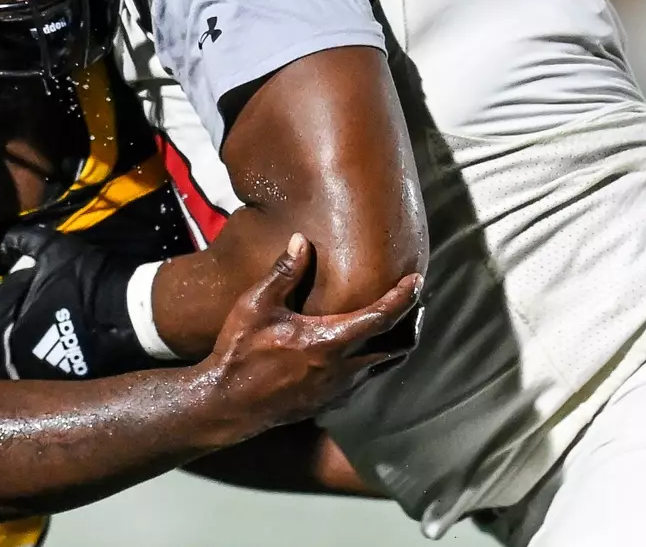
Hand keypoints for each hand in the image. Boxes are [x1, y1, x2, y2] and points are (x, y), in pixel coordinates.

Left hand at [0, 226, 155, 380]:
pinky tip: (4, 394)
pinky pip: (18, 391)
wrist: (128, 316)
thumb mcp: (54, 249)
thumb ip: (23, 242)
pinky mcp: (49, 386)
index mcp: (7, 310)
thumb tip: (3, 241)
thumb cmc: (88, 278)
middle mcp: (9, 344)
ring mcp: (28, 370)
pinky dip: (9, 389)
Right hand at [204, 233, 420, 429]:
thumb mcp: (256, 305)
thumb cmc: (240, 352)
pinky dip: (372, 362)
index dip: (403, 297)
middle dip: (411, 324)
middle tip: (414, 303)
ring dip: (392, 344)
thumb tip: (301, 240)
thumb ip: (283, 273)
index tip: (416, 279)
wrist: (229, 404)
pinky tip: (358, 350)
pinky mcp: (330, 403)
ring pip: (382, 367)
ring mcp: (339, 390)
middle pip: (397, 348)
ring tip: (390, 324)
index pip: (381, 317)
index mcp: (330, 341)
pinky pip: (363, 381)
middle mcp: (344, 369)